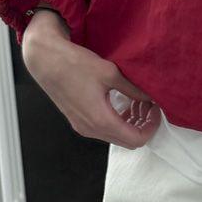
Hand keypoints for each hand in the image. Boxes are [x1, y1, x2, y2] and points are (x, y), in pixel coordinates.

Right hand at [22, 12, 160, 148]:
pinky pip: (103, 129)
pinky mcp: (77, 120)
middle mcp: (91, 129)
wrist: (45, 60)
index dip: (151, 128)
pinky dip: (117, 120)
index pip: (136, 139)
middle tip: (148, 106)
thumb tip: (150, 97)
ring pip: (115, 136)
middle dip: (142, 126)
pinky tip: (121, 102)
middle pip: (127, 142)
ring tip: (137, 102)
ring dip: (129, 123)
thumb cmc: (74, 64)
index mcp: (101, 121)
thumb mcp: (111, 74)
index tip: (156, 111)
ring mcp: (82, 127)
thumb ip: (133, 89)